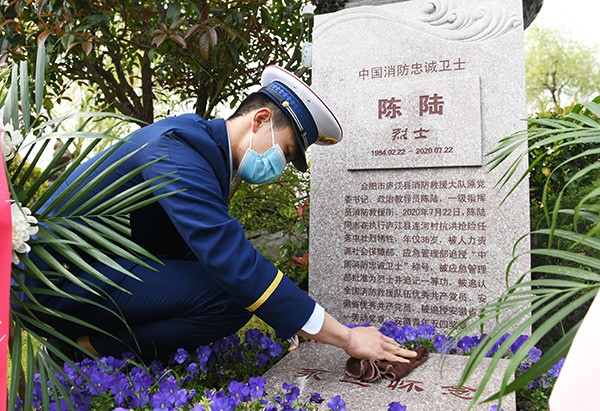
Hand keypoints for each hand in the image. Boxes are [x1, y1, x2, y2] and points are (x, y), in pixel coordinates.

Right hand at [297, 312, 416, 361]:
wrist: (346, 336)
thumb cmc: (346, 335)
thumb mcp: (353, 333)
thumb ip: (356, 335)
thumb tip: (350, 335)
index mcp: (373, 331)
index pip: (384, 338)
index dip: (391, 342)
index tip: (397, 344)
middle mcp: (378, 336)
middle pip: (393, 343)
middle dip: (402, 346)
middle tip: (410, 349)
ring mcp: (380, 344)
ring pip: (396, 349)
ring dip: (406, 352)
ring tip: (414, 355)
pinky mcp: (379, 351)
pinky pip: (393, 356)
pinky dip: (401, 359)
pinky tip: (407, 361)